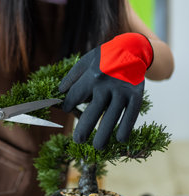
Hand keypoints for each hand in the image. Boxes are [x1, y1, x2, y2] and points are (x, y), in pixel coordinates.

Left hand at [59, 33, 152, 149]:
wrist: (132, 48)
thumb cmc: (105, 57)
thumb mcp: (86, 60)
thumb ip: (72, 76)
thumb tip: (59, 91)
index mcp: (92, 76)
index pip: (76, 96)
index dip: (69, 104)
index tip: (66, 110)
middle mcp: (106, 85)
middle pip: (94, 110)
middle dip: (84, 127)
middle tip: (77, 140)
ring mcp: (122, 90)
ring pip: (112, 116)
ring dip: (105, 133)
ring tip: (97, 147)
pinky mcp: (136, 94)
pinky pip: (131, 114)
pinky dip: (126, 127)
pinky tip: (120, 139)